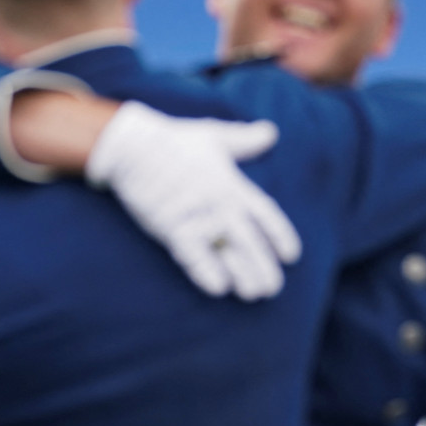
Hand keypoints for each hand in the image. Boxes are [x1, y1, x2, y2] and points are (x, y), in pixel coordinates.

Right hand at [85, 101, 301, 299]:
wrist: (133, 146)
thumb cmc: (174, 141)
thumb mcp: (215, 136)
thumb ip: (244, 140)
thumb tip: (271, 132)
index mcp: (233, 185)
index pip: (265, 214)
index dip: (280, 235)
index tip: (292, 256)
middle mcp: (219, 204)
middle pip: (249, 240)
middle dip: (263, 265)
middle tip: (274, 288)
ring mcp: (196, 217)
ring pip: (225, 252)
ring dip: (241, 274)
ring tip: (253, 294)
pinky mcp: (170, 227)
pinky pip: (192, 254)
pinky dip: (206, 272)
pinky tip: (219, 288)